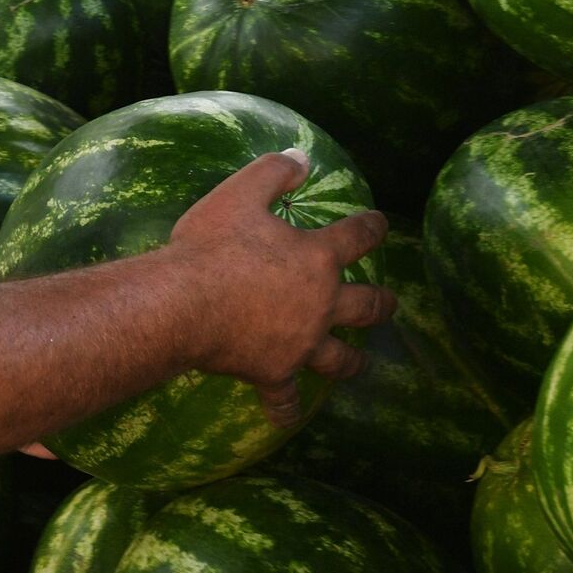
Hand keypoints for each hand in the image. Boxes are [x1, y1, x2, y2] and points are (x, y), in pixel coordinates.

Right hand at [160, 149, 391, 428]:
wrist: (183, 304)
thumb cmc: (212, 246)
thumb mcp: (240, 194)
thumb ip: (274, 171)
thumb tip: (302, 155)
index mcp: (317, 258)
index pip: (358, 237)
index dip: (371, 228)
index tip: (378, 225)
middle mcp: (321, 305)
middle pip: (366, 307)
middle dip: (381, 304)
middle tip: (388, 303)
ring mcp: (300, 344)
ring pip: (340, 359)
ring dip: (352, 361)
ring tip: (358, 363)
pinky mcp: (273, 373)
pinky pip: (284, 399)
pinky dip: (287, 408)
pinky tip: (288, 416)